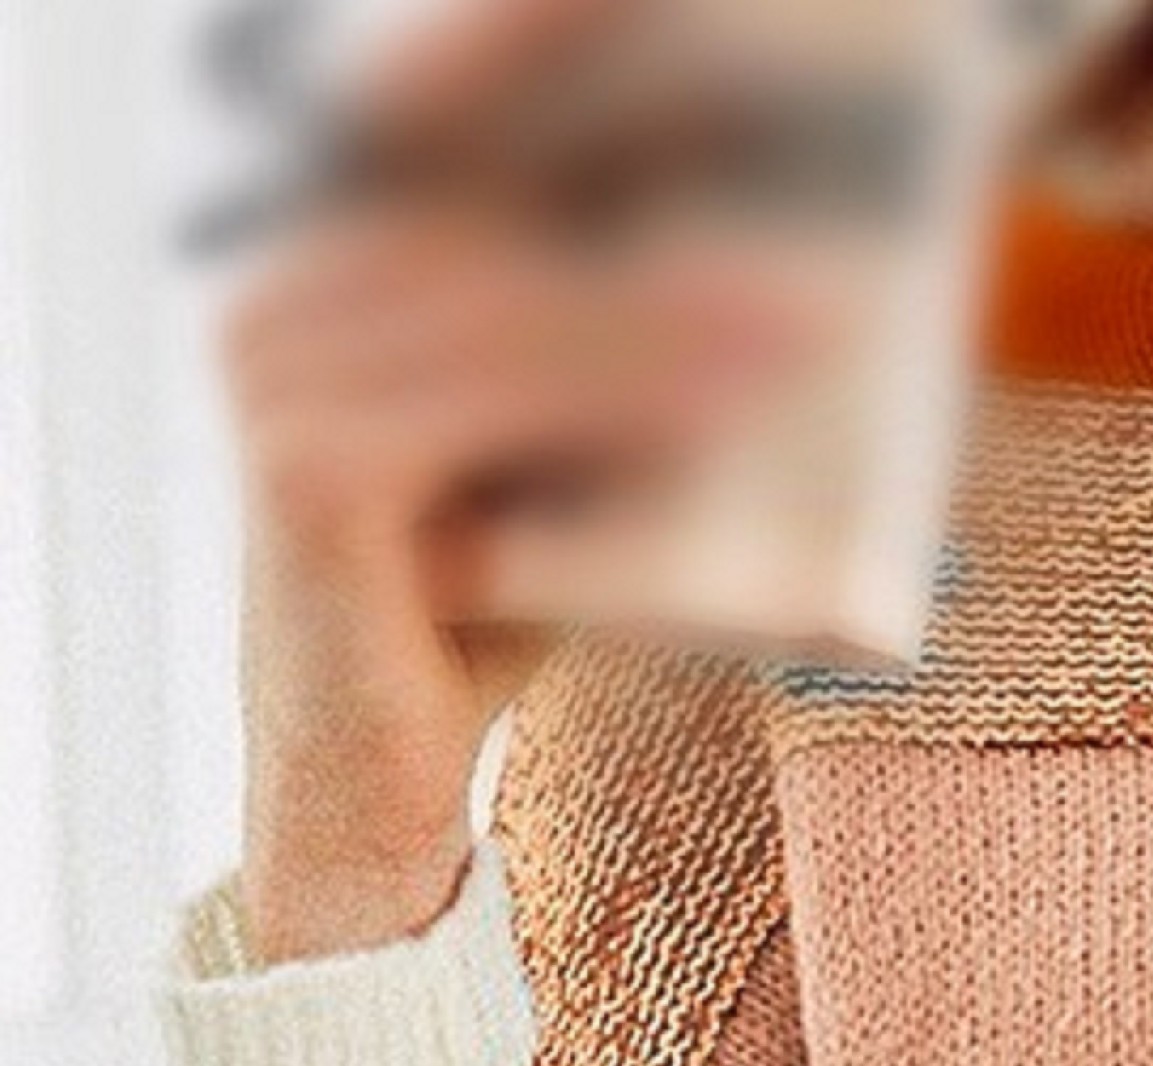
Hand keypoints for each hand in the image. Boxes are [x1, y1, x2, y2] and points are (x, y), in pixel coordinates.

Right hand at [208, 0, 825, 958]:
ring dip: (663, 320)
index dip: (610, 147)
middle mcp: (285, 303)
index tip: (757, 132)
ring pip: (507, 319)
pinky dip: (602, 396)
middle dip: (663, 243)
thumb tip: (775, 299)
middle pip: (504, 241)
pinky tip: (712, 402)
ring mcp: (280, 377)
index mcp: (335, 280)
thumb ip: (607, 381)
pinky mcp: (311, 472)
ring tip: (802, 331)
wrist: (370, 793)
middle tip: (819, 261)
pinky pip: (484, 408)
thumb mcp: (555, 474)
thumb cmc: (477, 627)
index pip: (487, 188)